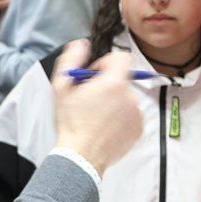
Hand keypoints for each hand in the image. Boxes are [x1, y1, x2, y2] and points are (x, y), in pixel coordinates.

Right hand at [53, 40, 142, 174]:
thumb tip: (81, 44)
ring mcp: (136, 114)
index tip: (96, 74)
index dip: (107, 62)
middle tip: (91, 98)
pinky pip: (131, 114)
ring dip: (114, 101)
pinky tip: (105, 126)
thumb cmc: (70, 124)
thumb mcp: (61, 87)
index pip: (123, 57)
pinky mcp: (139, 129)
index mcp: (113, 83)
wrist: (81, 157)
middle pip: (122, 79)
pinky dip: (121, 117)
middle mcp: (130, 96)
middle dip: (108, 84)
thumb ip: (71, 59)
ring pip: (126, 97)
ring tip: (97, 116)